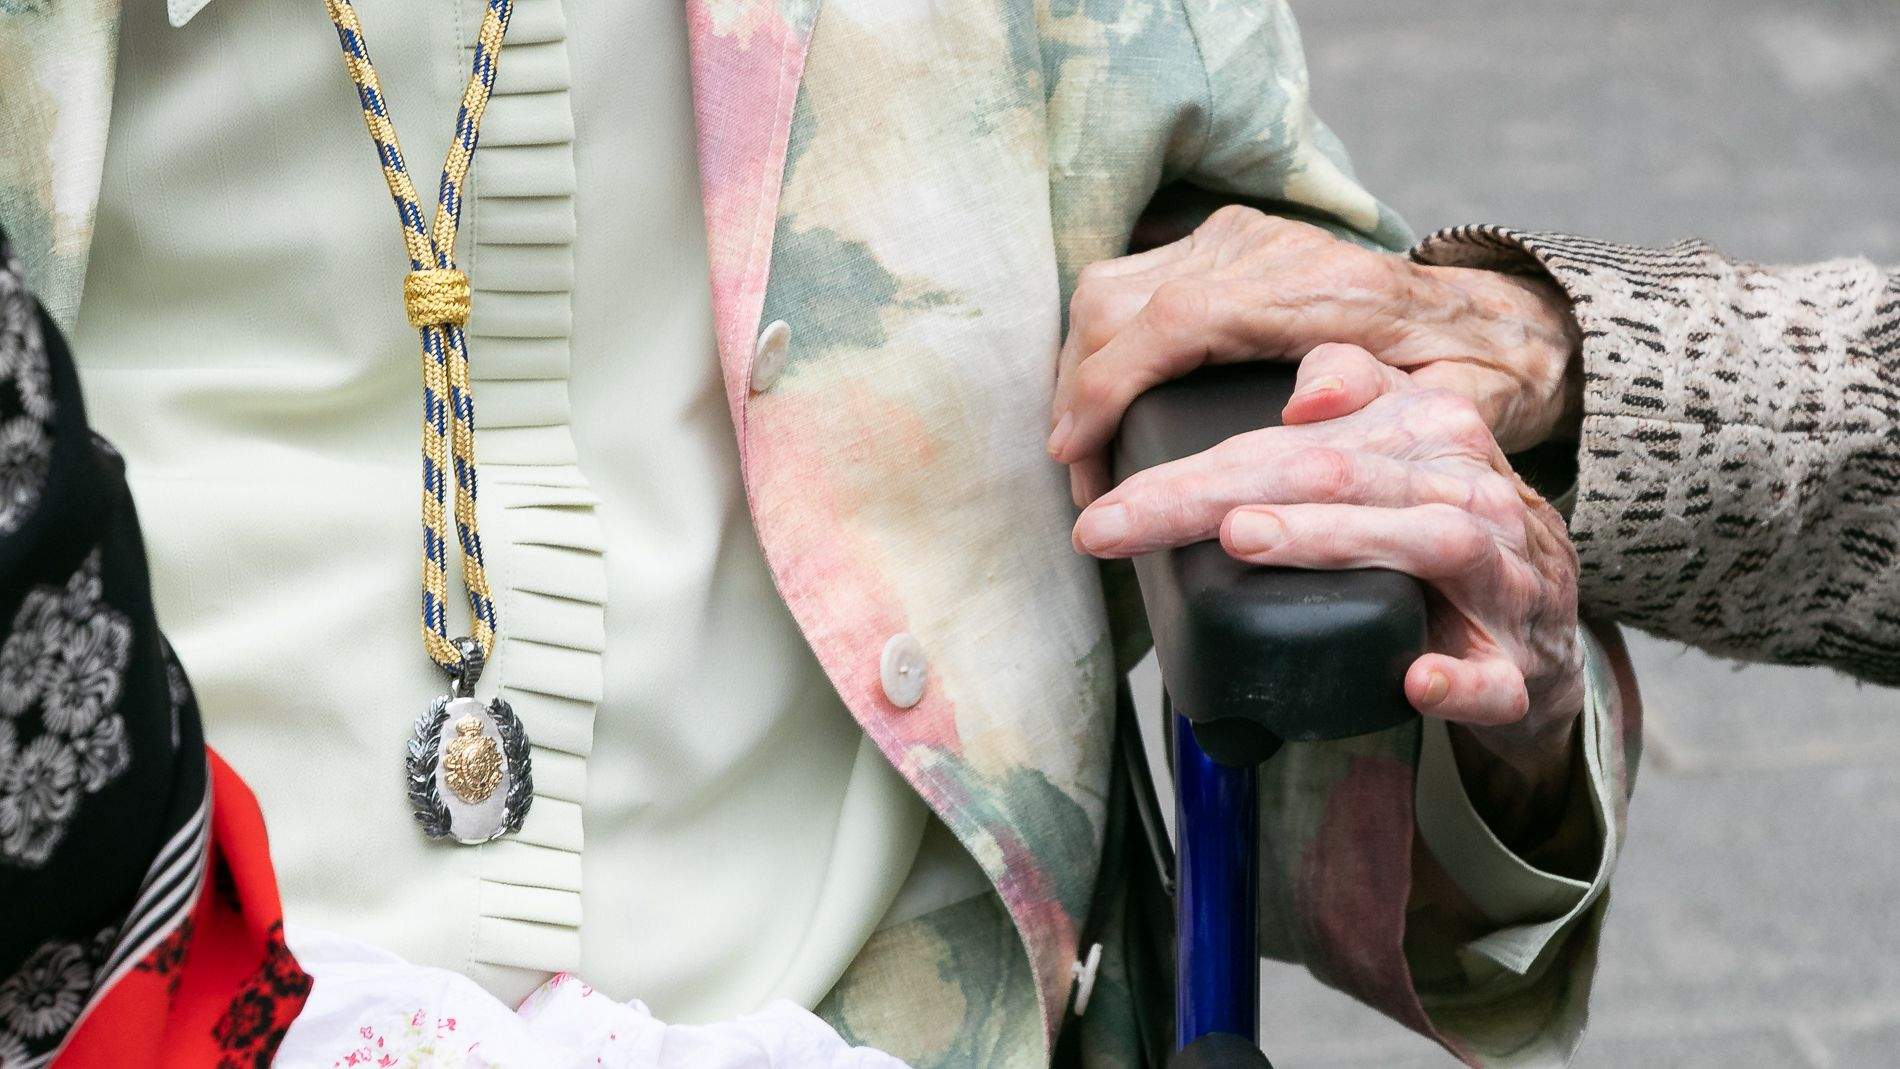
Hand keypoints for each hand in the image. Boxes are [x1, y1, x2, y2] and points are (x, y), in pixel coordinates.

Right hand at [1048, 206, 1580, 504]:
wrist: (1483, 321)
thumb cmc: (1463, 378)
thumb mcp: (1447, 406)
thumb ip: (1387, 406)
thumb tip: (1305, 407)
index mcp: (1315, 288)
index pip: (1175, 320)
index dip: (1108, 386)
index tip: (1074, 451)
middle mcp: (1264, 247)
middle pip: (1120, 299)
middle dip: (1078, 391)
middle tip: (1080, 478)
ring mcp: (1236, 238)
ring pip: (1111, 286)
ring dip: (1080, 368)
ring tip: (1084, 448)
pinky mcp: (1221, 243)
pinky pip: (1129, 283)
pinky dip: (1101, 344)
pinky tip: (1103, 401)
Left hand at [1072, 343, 1584, 772]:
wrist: (1549, 630)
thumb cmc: (1447, 528)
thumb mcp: (1404, 449)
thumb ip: (1357, 395)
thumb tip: (1305, 390)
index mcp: (1428, 435)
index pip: (1294, 443)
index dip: (1193, 471)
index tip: (1104, 509)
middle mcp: (1467, 494)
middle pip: (1338, 476)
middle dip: (1219, 495)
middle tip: (1126, 522)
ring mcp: (1502, 579)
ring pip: (1427, 543)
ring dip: (1332, 540)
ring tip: (1243, 538)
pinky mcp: (1518, 668)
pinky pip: (1493, 677)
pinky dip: (1457, 679)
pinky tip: (1414, 681)